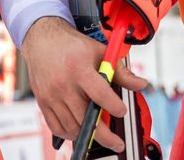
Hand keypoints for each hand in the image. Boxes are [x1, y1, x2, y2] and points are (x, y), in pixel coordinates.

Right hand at [20, 16, 147, 152]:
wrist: (42, 39)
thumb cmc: (72, 46)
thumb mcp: (99, 52)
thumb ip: (120, 72)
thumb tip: (141, 85)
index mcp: (79, 69)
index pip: (100, 95)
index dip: (114, 107)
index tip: (122, 111)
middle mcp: (64, 84)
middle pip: (85, 118)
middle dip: (105, 135)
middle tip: (117, 142)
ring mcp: (51, 95)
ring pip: (72, 126)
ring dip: (87, 133)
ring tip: (98, 131)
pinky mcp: (42, 102)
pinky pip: (56, 127)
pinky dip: (69, 133)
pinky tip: (78, 128)